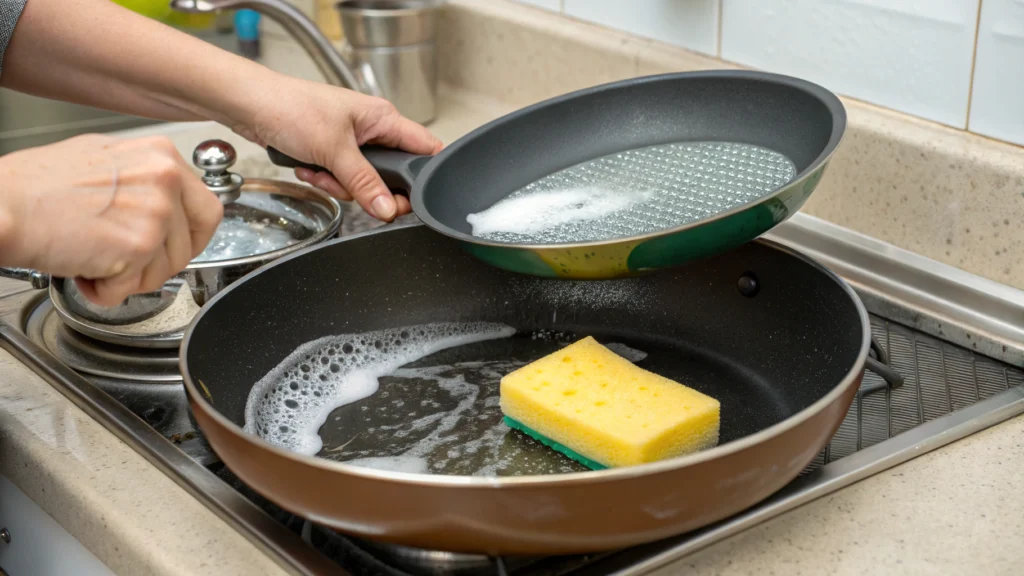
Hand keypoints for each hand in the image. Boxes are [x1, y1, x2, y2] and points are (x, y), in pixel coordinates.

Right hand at [0, 134, 223, 305]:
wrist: (3, 205)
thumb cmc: (37, 186)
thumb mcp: (104, 160)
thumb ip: (144, 181)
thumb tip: (165, 205)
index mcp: (160, 156)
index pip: (207, 209)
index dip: (191, 237)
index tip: (174, 247)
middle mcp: (164, 180)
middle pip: (189, 245)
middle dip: (159, 263)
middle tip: (127, 260)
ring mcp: (155, 212)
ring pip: (164, 270)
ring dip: (129, 276)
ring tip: (93, 255)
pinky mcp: (139, 245)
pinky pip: (133, 287)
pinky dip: (106, 289)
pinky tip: (84, 267)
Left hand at [241, 80, 442, 220]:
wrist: (249, 106)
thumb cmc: (290, 108)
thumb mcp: (334, 150)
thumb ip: (364, 182)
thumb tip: (387, 208)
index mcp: (383, 119)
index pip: (424, 150)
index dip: (422, 178)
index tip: (403, 199)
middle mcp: (372, 129)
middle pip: (392, 175)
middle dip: (369, 188)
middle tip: (354, 190)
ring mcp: (352, 142)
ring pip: (364, 181)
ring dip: (341, 185)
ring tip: (320, 172)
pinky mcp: (332, 152)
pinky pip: (342, 179)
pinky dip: (326, 180)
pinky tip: (309, 169)